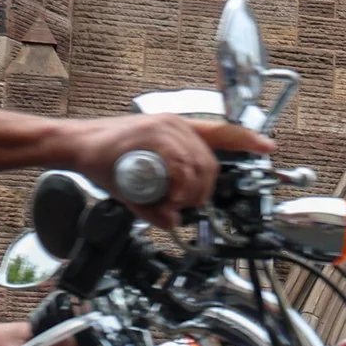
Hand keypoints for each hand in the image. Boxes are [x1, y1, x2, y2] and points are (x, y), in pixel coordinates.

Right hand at [65, 113, 271, 218]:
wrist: (76, 146)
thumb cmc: (106, 160)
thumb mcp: (141, 180)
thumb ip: (162, 199)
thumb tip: (175, 220)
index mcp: (178, 130)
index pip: (220, 132)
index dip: (247, 139)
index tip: (269, 147)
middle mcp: (176, 124)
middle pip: (210, 162)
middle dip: (204, 191)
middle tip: (186, 205)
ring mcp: (164, 127)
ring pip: (197, 166)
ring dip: (190, 192)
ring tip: (172, 202)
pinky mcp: (151, 134)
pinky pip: (178, 165)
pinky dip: (178, 186)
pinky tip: (169, 196)